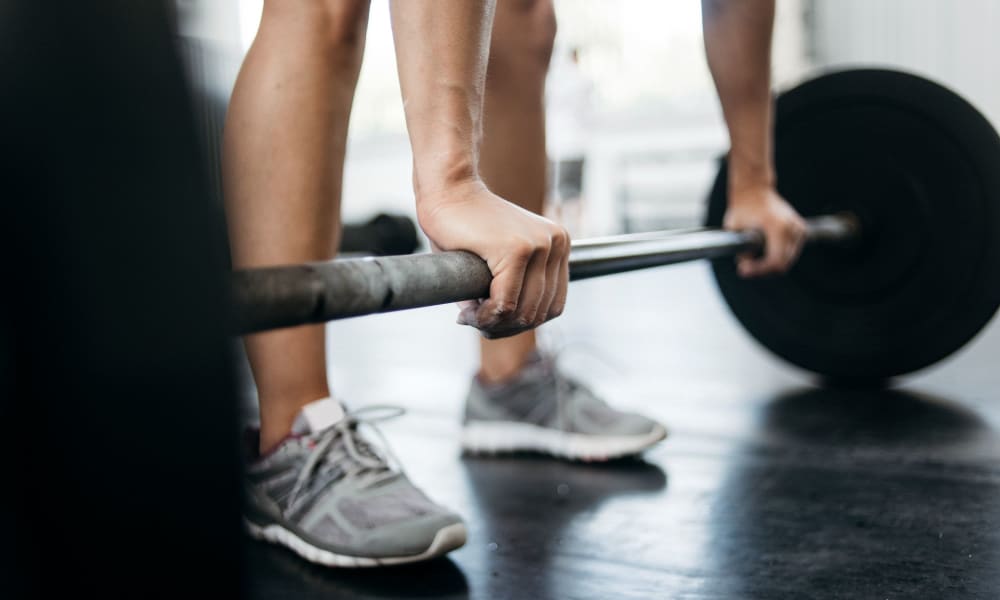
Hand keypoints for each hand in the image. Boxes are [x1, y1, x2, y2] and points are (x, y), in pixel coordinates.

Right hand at [417, 179, 569, 338]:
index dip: (521, 323)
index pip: (552, 305)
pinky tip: (469, 313)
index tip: (491, 321)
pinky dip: (486, 316)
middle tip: (476, 322)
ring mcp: (540, 244)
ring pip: (524, 311)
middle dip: (506, 327)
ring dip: (494, 324)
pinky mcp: (517, 249)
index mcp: (558, 245)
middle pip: (540, 312)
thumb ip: (510, 293)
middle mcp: (557, 243)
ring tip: (470, 318)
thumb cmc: (464, 227)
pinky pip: (506, 303)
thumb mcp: (498, 263)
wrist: (446, 191)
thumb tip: (504, 330)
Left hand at [723, 185, 806, 276]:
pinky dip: (778, 256)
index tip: (742, 270)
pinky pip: (791, 252)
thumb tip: (745, 266)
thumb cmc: (742, 208)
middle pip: (783, 264)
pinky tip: (763, 253)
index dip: (759, 271)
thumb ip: (741, 250)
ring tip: (752, 261)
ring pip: (787, 260)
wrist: (754, 190)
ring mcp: (798, 228)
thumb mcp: (734, 229)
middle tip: (744, 268)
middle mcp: (792, 228)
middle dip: (763, 270)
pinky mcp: (800, 229)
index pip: (775, 261)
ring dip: (770, 264)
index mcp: (778, 227)